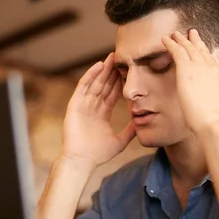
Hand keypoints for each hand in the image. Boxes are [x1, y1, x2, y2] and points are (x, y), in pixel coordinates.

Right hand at [61, 53, 135, 170]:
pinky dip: (91, 75)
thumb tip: (143, 122)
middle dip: (112, 72)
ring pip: (95, 83)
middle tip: (122, 57)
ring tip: (112, 57)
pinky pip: (83, 86)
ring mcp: (83, 105)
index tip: (129, 72)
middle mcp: (92, 107)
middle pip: (104, 85)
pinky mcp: (75, 105)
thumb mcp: (120, 140)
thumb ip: (130, 130)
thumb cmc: (98, 154)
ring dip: (103, 70)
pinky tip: (99, 65)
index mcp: (101, 114)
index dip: (120, 82)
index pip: (112, 94)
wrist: (81, 161)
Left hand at [162, 29, 218, 136]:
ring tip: (175, 34)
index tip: (203, 49)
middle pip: (203, 51)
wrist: (216, 124)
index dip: (206, 53)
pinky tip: (165, 40)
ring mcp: (201, 67)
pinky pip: (177, 51)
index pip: (213, 61)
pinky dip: (171, 44)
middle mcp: (214, 68)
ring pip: (190, 48)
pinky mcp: (187, 69)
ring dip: (182, 39)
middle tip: (191, 33)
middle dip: (196, 41)